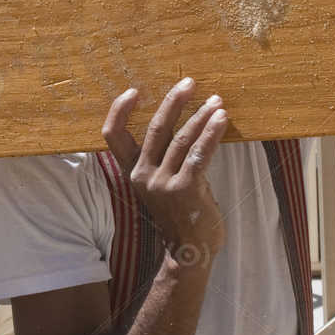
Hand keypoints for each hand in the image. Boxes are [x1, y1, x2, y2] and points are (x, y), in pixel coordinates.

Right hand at [102, 79, 228, 267]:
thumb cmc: (180, 214)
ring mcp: (162, 183)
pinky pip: (198, 153)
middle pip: (155, 129)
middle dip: (174, 102)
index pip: (113, 136)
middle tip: (189, 83)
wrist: (189, 251)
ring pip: (181, 138)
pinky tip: (221, 119)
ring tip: (216, 102)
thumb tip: (187, 123)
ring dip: (201, 116)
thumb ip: (165, 159)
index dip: (119, 111)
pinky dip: (211, 133)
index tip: (134, 91)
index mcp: (133, 172)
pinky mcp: (184, 188)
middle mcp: (142, 175)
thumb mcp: (162, 185)